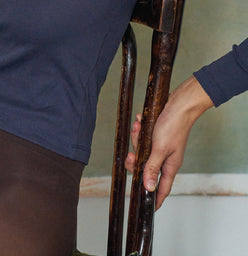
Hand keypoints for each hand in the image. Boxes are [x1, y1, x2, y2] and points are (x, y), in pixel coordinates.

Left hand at [125, 76, 212, 208]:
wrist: (180, 102)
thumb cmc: (173, 124)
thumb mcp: (160, 148)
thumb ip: (152, 167)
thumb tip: (148, 187)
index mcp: (170, 165)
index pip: (162, 188)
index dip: (155, 198)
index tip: (149, 208)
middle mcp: (166, 157)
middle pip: (145, 166)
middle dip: (135, 159)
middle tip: (131, 154)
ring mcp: (162, 145)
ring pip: (142, 149)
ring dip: (136, 138)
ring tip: (137, 127)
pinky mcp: (157, 134)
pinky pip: (143, 136)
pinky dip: (140, 129)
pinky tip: (139, 121)